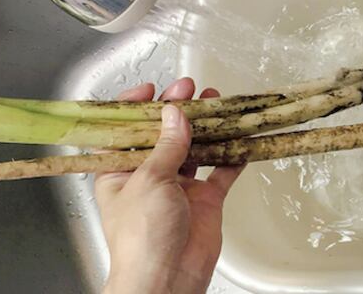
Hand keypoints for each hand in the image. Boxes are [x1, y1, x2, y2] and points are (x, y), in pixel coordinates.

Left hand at [96, 78, 243, 293]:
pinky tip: (243, 139)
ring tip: (216, 103)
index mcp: (119, 171)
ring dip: (206, 127)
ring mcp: (179, 188)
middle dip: (177, 111)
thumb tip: (176, 114)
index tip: (151, 89)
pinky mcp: (205, 200)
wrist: (168, 280)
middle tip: (189, 88)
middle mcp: (149, 176)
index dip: (135, 108)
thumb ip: (167, 146)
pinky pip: (221, 172)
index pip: (124, 131)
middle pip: (164, 135)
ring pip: (194, 149)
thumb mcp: (149, 180)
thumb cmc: (141, 236)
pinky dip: (233, 156)